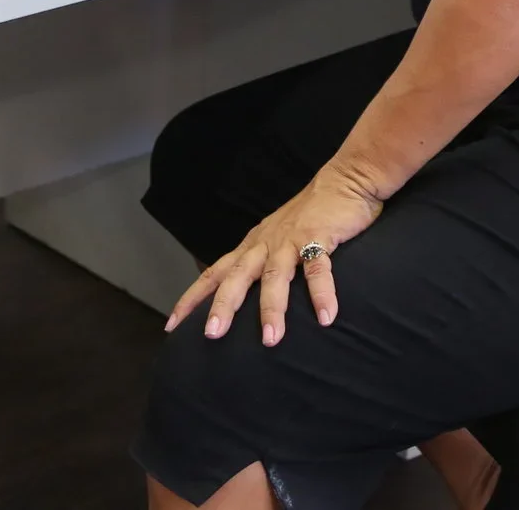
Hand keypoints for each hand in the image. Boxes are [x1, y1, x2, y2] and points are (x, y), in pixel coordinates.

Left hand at [166, 166, 385, 343]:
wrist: (346, 178)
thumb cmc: (314, 214)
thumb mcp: (280, 237)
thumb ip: (266, 262)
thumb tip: (252, 297)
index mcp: (253, 245)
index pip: (214, 273)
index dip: (192, 299)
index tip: (171, 326)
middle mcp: (266, 243)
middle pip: (236, 276)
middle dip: (223, 306)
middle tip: (211, 335)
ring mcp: (291, 240)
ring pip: (274, 277)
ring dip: (271, 309)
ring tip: (270, 340)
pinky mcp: (319, 237)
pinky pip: (319, 270)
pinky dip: (322, 295)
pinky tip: (326, 318)